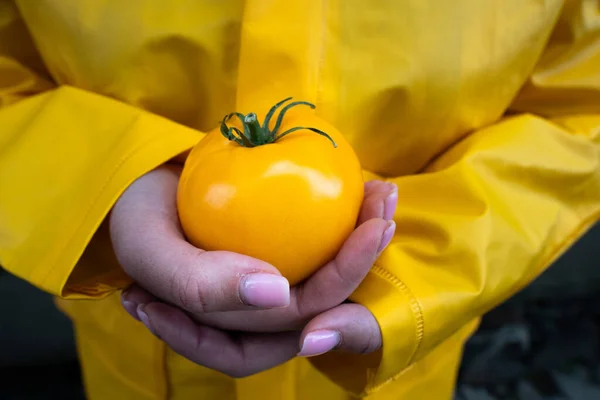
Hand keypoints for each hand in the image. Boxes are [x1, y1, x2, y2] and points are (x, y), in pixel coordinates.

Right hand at [115, 166, 396, 376]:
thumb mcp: (154, 252)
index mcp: (226, 333)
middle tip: (384, 203)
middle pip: (315, 300)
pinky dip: (340, 218)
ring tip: (383, 192)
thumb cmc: (138, 222)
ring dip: (357, 236)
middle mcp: (252, 317)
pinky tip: (366, 188)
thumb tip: (278, 293)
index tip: (372, 233)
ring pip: (319, 275)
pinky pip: (312, 245)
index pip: (289, 325)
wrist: (135, 189)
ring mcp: (262, 285)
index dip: (335, 290)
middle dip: (360, 255)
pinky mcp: (271, 255)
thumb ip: (203, 284)